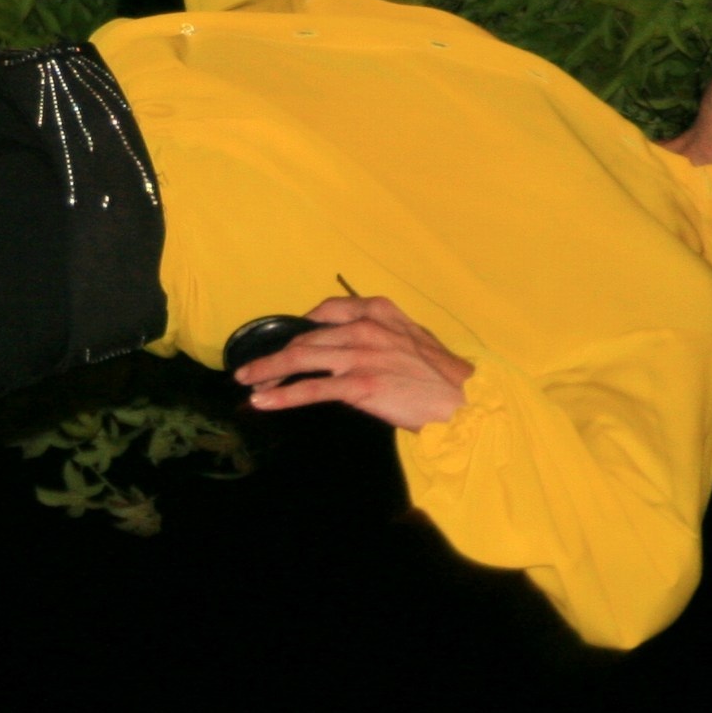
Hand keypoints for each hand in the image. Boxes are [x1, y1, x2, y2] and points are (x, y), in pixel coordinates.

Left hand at [236, 295, 473, 429]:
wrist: (463, 399)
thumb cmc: (439, 373)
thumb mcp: (409, 336)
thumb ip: (378, 333)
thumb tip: (349, 346)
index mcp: (378, 310)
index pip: (325, 310)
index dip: (299, 326)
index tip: (284, 341)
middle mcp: (364, 328)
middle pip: (305, 338)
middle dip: (275, 355)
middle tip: (254, 370)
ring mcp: (360, 356)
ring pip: (301, 359)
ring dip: (268, 373)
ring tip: (248, 383)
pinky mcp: (360, 386)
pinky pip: (311, 389)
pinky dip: (282, 395)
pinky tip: (264, 401)